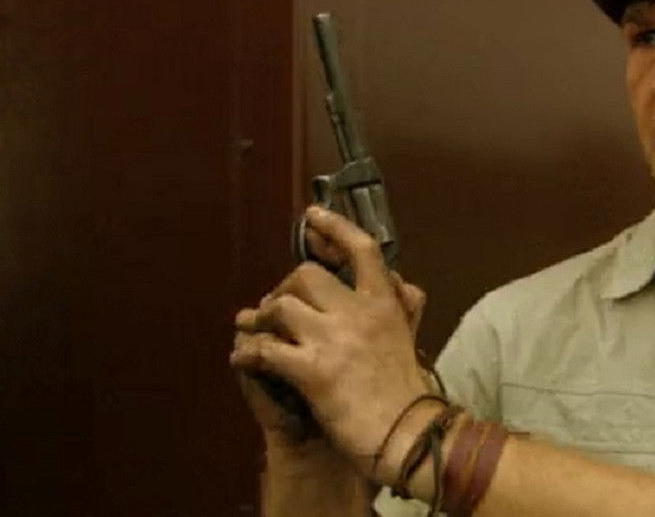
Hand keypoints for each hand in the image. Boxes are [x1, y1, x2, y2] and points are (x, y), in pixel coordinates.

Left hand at [230, 206, 431, 473]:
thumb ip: (405, 308)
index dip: (335, 227)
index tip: (312, 216)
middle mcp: (358, 313)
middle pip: (305, 275)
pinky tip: (243, 359)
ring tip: (254, 332)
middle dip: (282, 289)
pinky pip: (265, 349)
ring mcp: (333, 340)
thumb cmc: (410, 395)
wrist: (410, 437)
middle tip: (273, 307)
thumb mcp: (411, 339)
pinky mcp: (312, 371)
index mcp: (384, 303)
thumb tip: (407, 284)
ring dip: (261, 320)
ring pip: (280, 307)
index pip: (362, 250)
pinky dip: (248, 353)